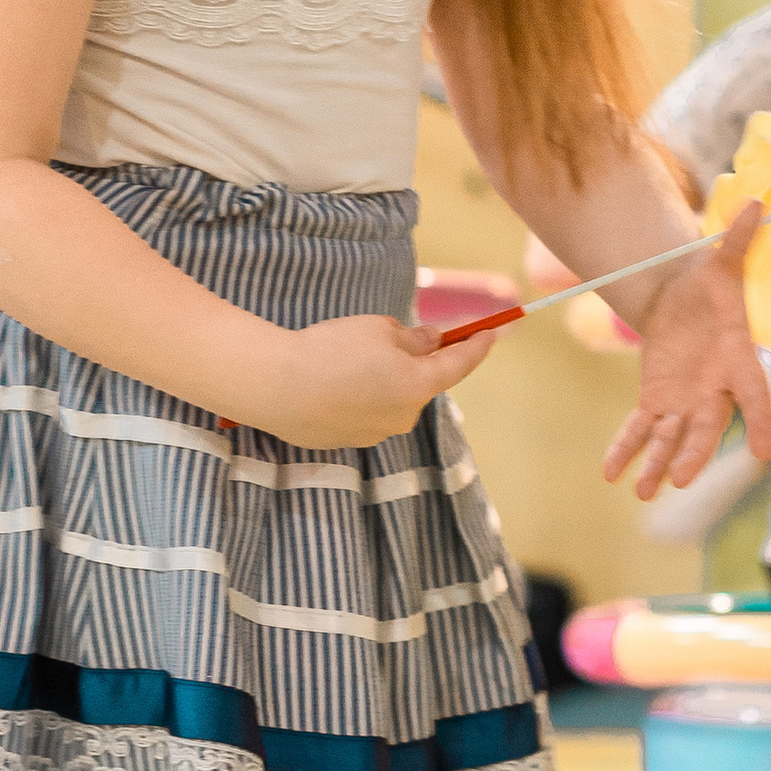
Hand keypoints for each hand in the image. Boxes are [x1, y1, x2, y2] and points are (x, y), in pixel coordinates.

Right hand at [254, 311, 490, 450]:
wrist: (277, 386)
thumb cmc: (332, 350)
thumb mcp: (379, 329)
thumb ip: (412, 338)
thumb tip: (430, 342)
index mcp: (419, 386)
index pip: (460, 364)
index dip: (478, 345)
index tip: (493, 332)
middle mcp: (404, 416)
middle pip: (420, 384)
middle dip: (414, 362)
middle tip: (394, 337)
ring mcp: (375, 433)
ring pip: (390, 399)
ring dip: (382, 380)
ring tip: (346, 358)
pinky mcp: (346, 441)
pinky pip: (362, 411)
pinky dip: (356, 395)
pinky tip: (329, 381)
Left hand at [603, 201, 770, 502]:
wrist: (684, 297)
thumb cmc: (711, 284)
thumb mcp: (723, 262)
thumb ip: (739, 239)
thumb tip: (758, 201)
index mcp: (737, 360)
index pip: (754, 397)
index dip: (759, 425)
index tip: (762, 455)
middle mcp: (713, 389)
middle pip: (707, 427)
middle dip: (694, 452)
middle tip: (683, 478)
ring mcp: (684, 400)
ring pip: (673, 437)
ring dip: (659, 463)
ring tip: (644, 491)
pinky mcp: (657, 401)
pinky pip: (642, 429)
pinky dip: (627, 449)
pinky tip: (611, 473)